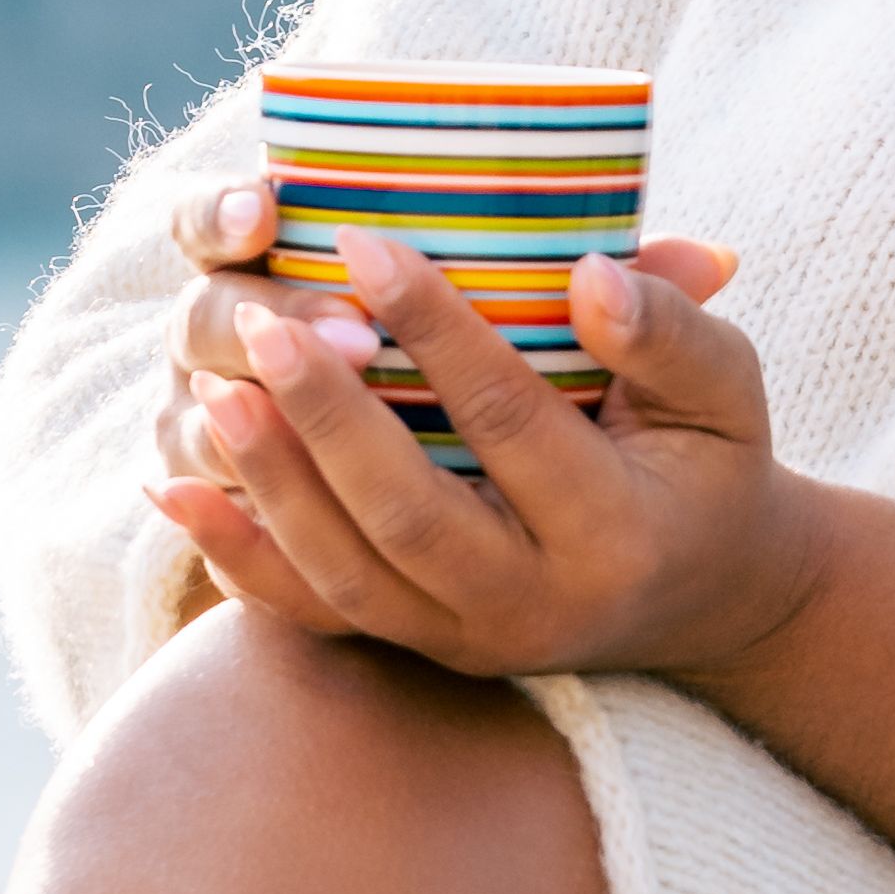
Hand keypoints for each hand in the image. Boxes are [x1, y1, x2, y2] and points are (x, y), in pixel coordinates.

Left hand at [147, 172, 805, 688]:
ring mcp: (468, 642)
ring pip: (346, 577)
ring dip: (269, 483)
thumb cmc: (708, 461)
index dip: (435, 329)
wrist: (707, 597)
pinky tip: (166, 488)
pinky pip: (311, 615)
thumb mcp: (728, 389)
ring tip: (212, 387)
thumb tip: (588, 275)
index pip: (510, 420)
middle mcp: (534, 605)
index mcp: (616, 532)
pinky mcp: (420, 652)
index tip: (364, 241)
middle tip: (264, 324)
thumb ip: (672, 329)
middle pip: (409, 514)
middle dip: (327, 419)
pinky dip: (235, 556)